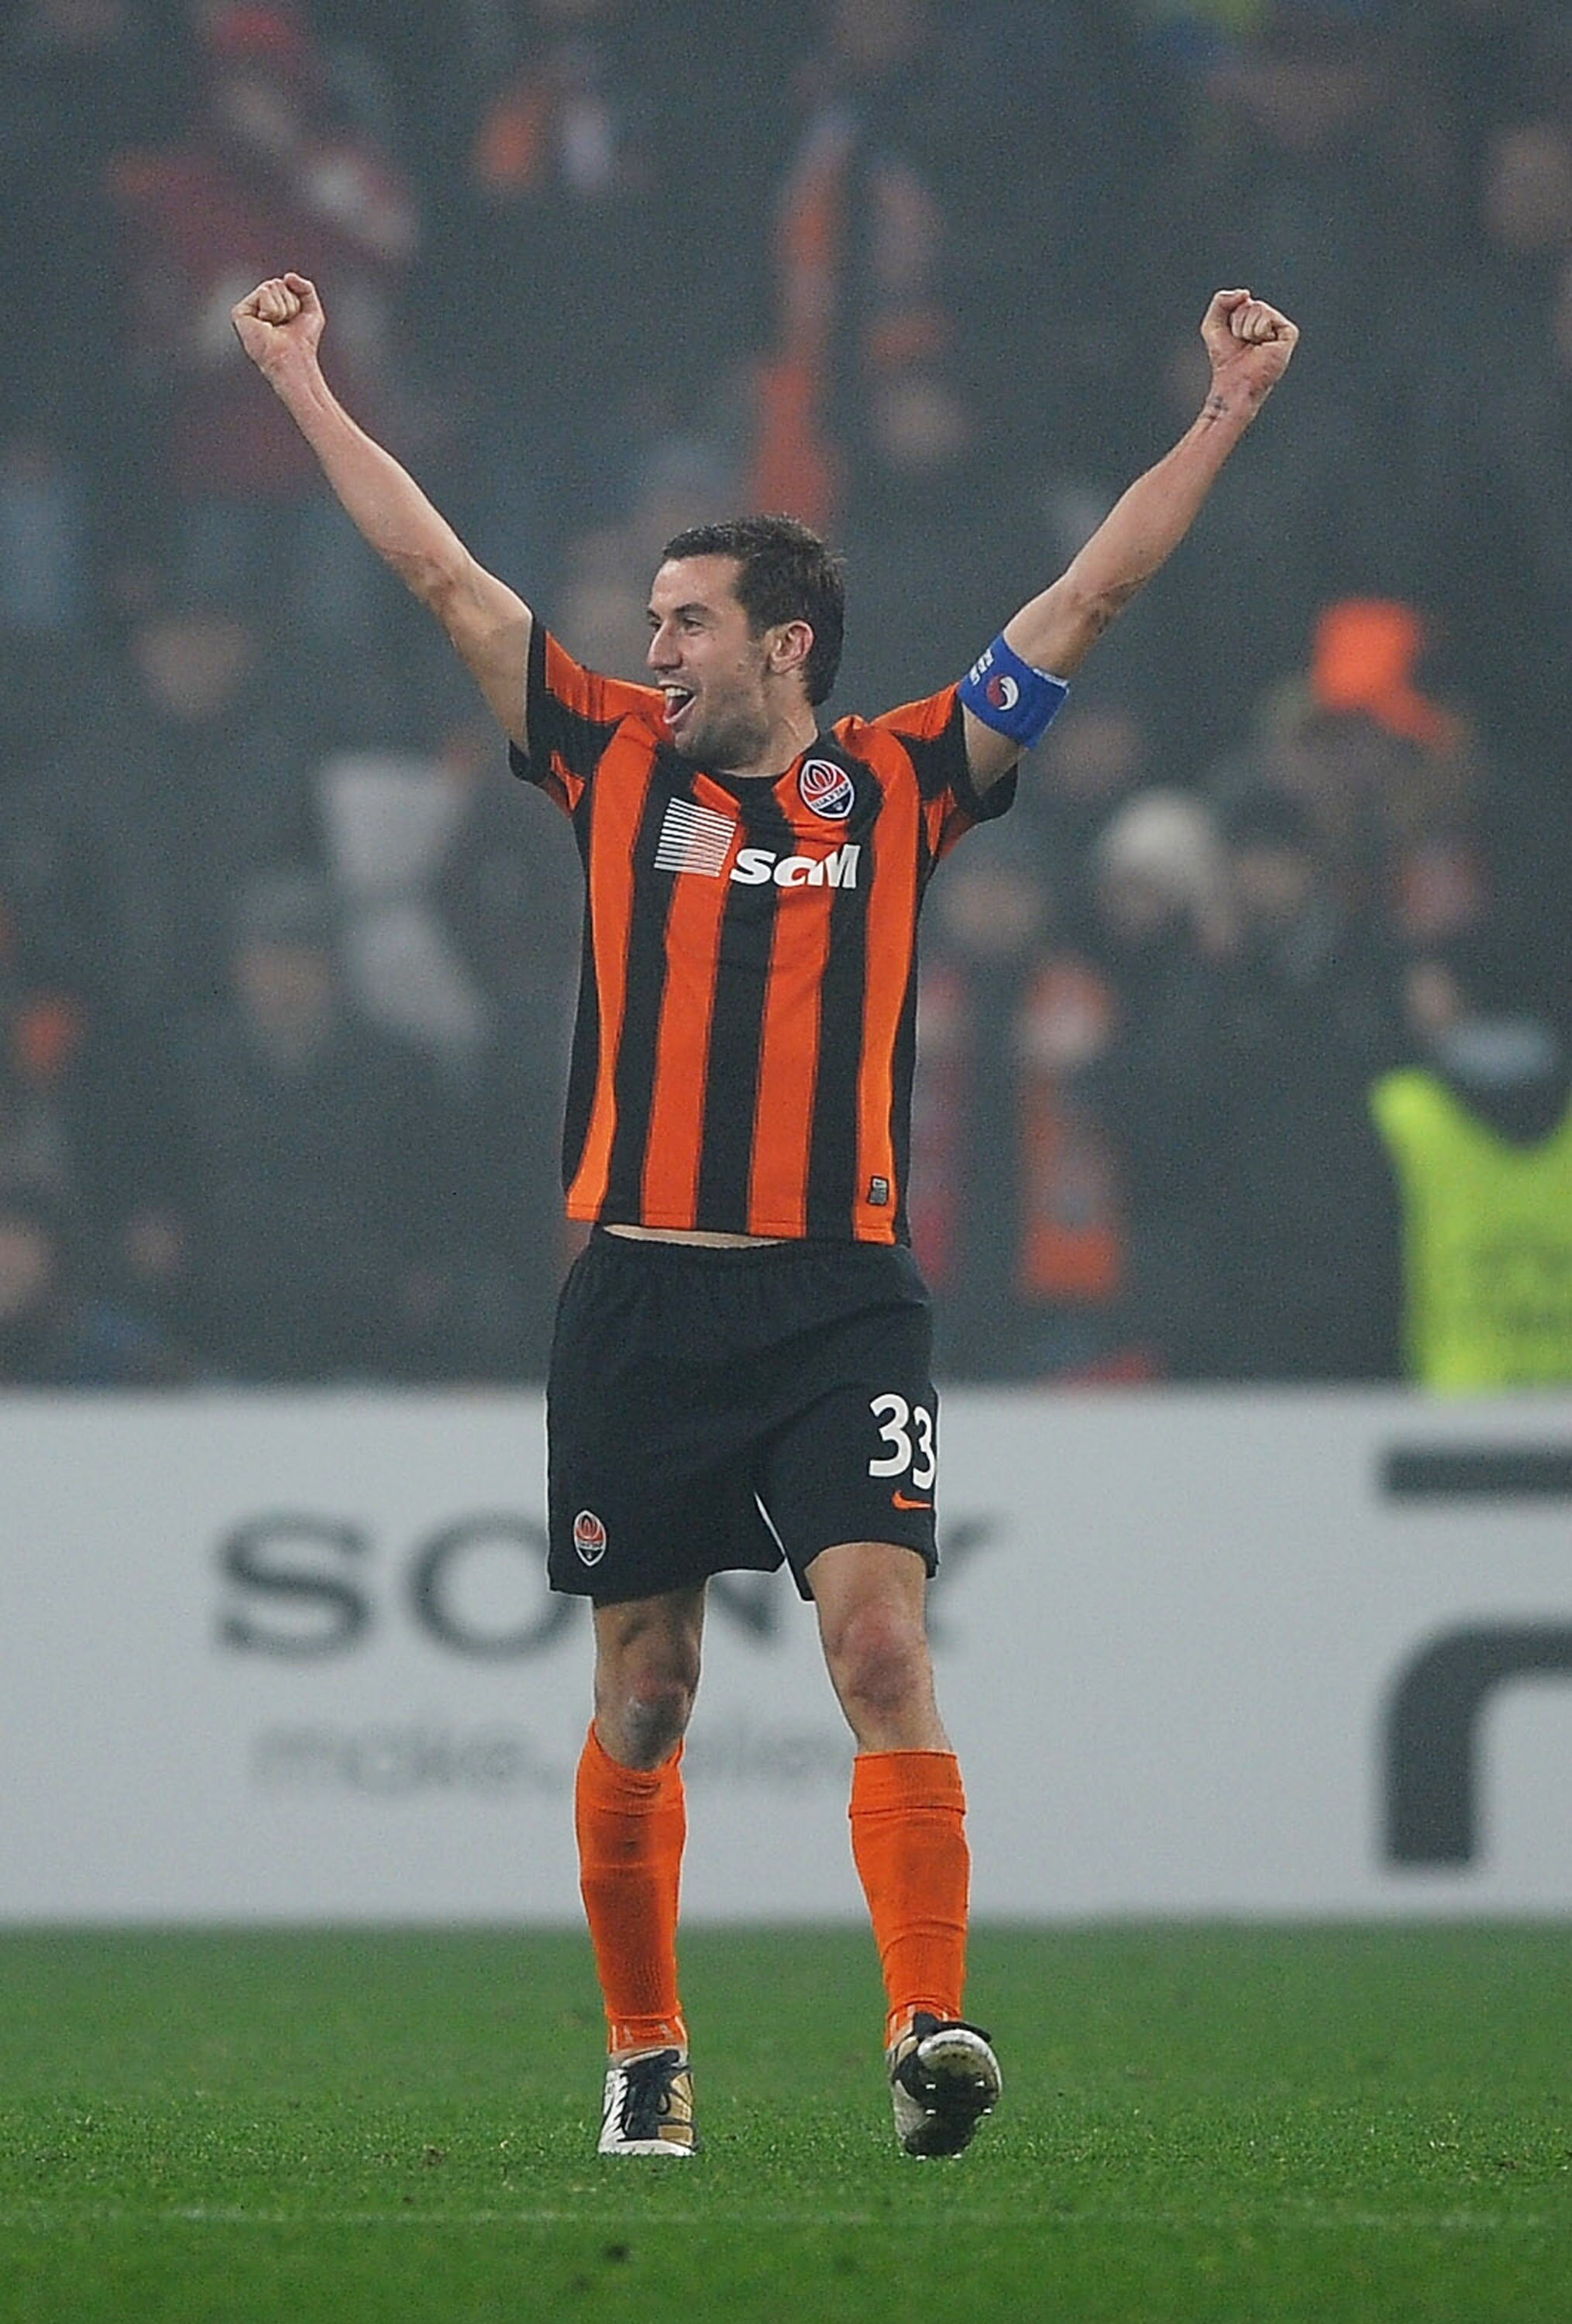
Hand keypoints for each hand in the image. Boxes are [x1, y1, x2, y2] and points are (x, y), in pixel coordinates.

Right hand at [231, 271, 324, 377]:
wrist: (294, 359)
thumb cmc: (303, 342)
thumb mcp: (312, 310)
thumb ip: (306, 288)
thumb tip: (288, 276)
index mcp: (273, 305)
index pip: (285, 284)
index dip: (295, 301)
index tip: (292, 321)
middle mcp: (259, 306)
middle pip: (278, 283)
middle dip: (289, 304)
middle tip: (285, 325)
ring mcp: (249, 308)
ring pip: (271, 286)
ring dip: (282, 309)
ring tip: (277, 326)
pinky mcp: (240, 311)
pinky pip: (263, 292)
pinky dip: (272, 309)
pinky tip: (267, 325)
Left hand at [1200, 288, 1297, 414]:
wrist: (1233, 384)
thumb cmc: (1224, 359)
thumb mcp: (1213, 324)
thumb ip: (1221, 301)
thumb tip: (1246, 293)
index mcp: (1255, 318)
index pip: (1242, 300)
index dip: (1231, 318)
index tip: (1234, 338)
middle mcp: (1270, 321)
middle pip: (1249, 303)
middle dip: (1238, 323)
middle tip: (1243, 343)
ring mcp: (1280, 327)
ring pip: (1258, 308)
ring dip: (1247, 329)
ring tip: (1251, 346)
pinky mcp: (1289, 334)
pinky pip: (1267, 317)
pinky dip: (1258, 331)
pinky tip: (1262, 346)